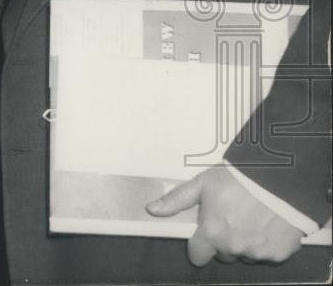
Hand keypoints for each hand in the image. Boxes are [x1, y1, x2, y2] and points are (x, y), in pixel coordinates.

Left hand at [145, 166, 304, 264]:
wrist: (279, 177)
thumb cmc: (238, 178)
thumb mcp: (202, 184)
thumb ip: (176, 200)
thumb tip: (152, 209)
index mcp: (212, 233)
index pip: (198, 255)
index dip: (199, 244)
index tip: (204, 234)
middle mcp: (234, 248)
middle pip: (223, 254)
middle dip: (223, 241)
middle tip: (230, 218)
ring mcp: (259, 253)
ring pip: (245, 255)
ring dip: (245, 243)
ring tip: (250, 218)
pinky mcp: (280, 254)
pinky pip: (268, 255)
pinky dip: (267, 244)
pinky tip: (267, 223)